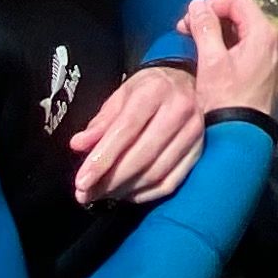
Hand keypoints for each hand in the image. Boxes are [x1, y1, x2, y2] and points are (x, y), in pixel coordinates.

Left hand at [70, 63, 209, 207]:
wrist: (186, 82)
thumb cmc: (148, 90)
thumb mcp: (121, 96)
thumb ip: (100, 122)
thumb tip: (78, 145)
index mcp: (153, 92)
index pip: (125, 131)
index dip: (102, 159)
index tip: (81, 182)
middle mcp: (178, 110)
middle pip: (141, 156)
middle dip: (110, 180)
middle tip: (87, 194)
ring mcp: (193, 133)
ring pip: (156, 173)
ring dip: (125, 189)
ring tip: (104, 194)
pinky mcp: (199, 151)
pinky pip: (171, 183)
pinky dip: (146, 194)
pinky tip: (128, 194)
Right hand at [180, 0, 277, 121]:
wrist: (241, 137)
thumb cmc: (226, 101)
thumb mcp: (211, 61)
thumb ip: (205, 28)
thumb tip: (197, 5)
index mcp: (264, 35)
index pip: (238, 1)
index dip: (211, 4)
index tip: (190, 18)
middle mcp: (275, 43)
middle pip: (242, 15)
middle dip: (213, 19)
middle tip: (187, 30)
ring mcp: (274, 58)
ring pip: (245, 31)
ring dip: (219, 33)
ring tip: (195, 44)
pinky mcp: (269, 72)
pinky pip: (249, 48)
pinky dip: (230, 47)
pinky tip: (211, 59)